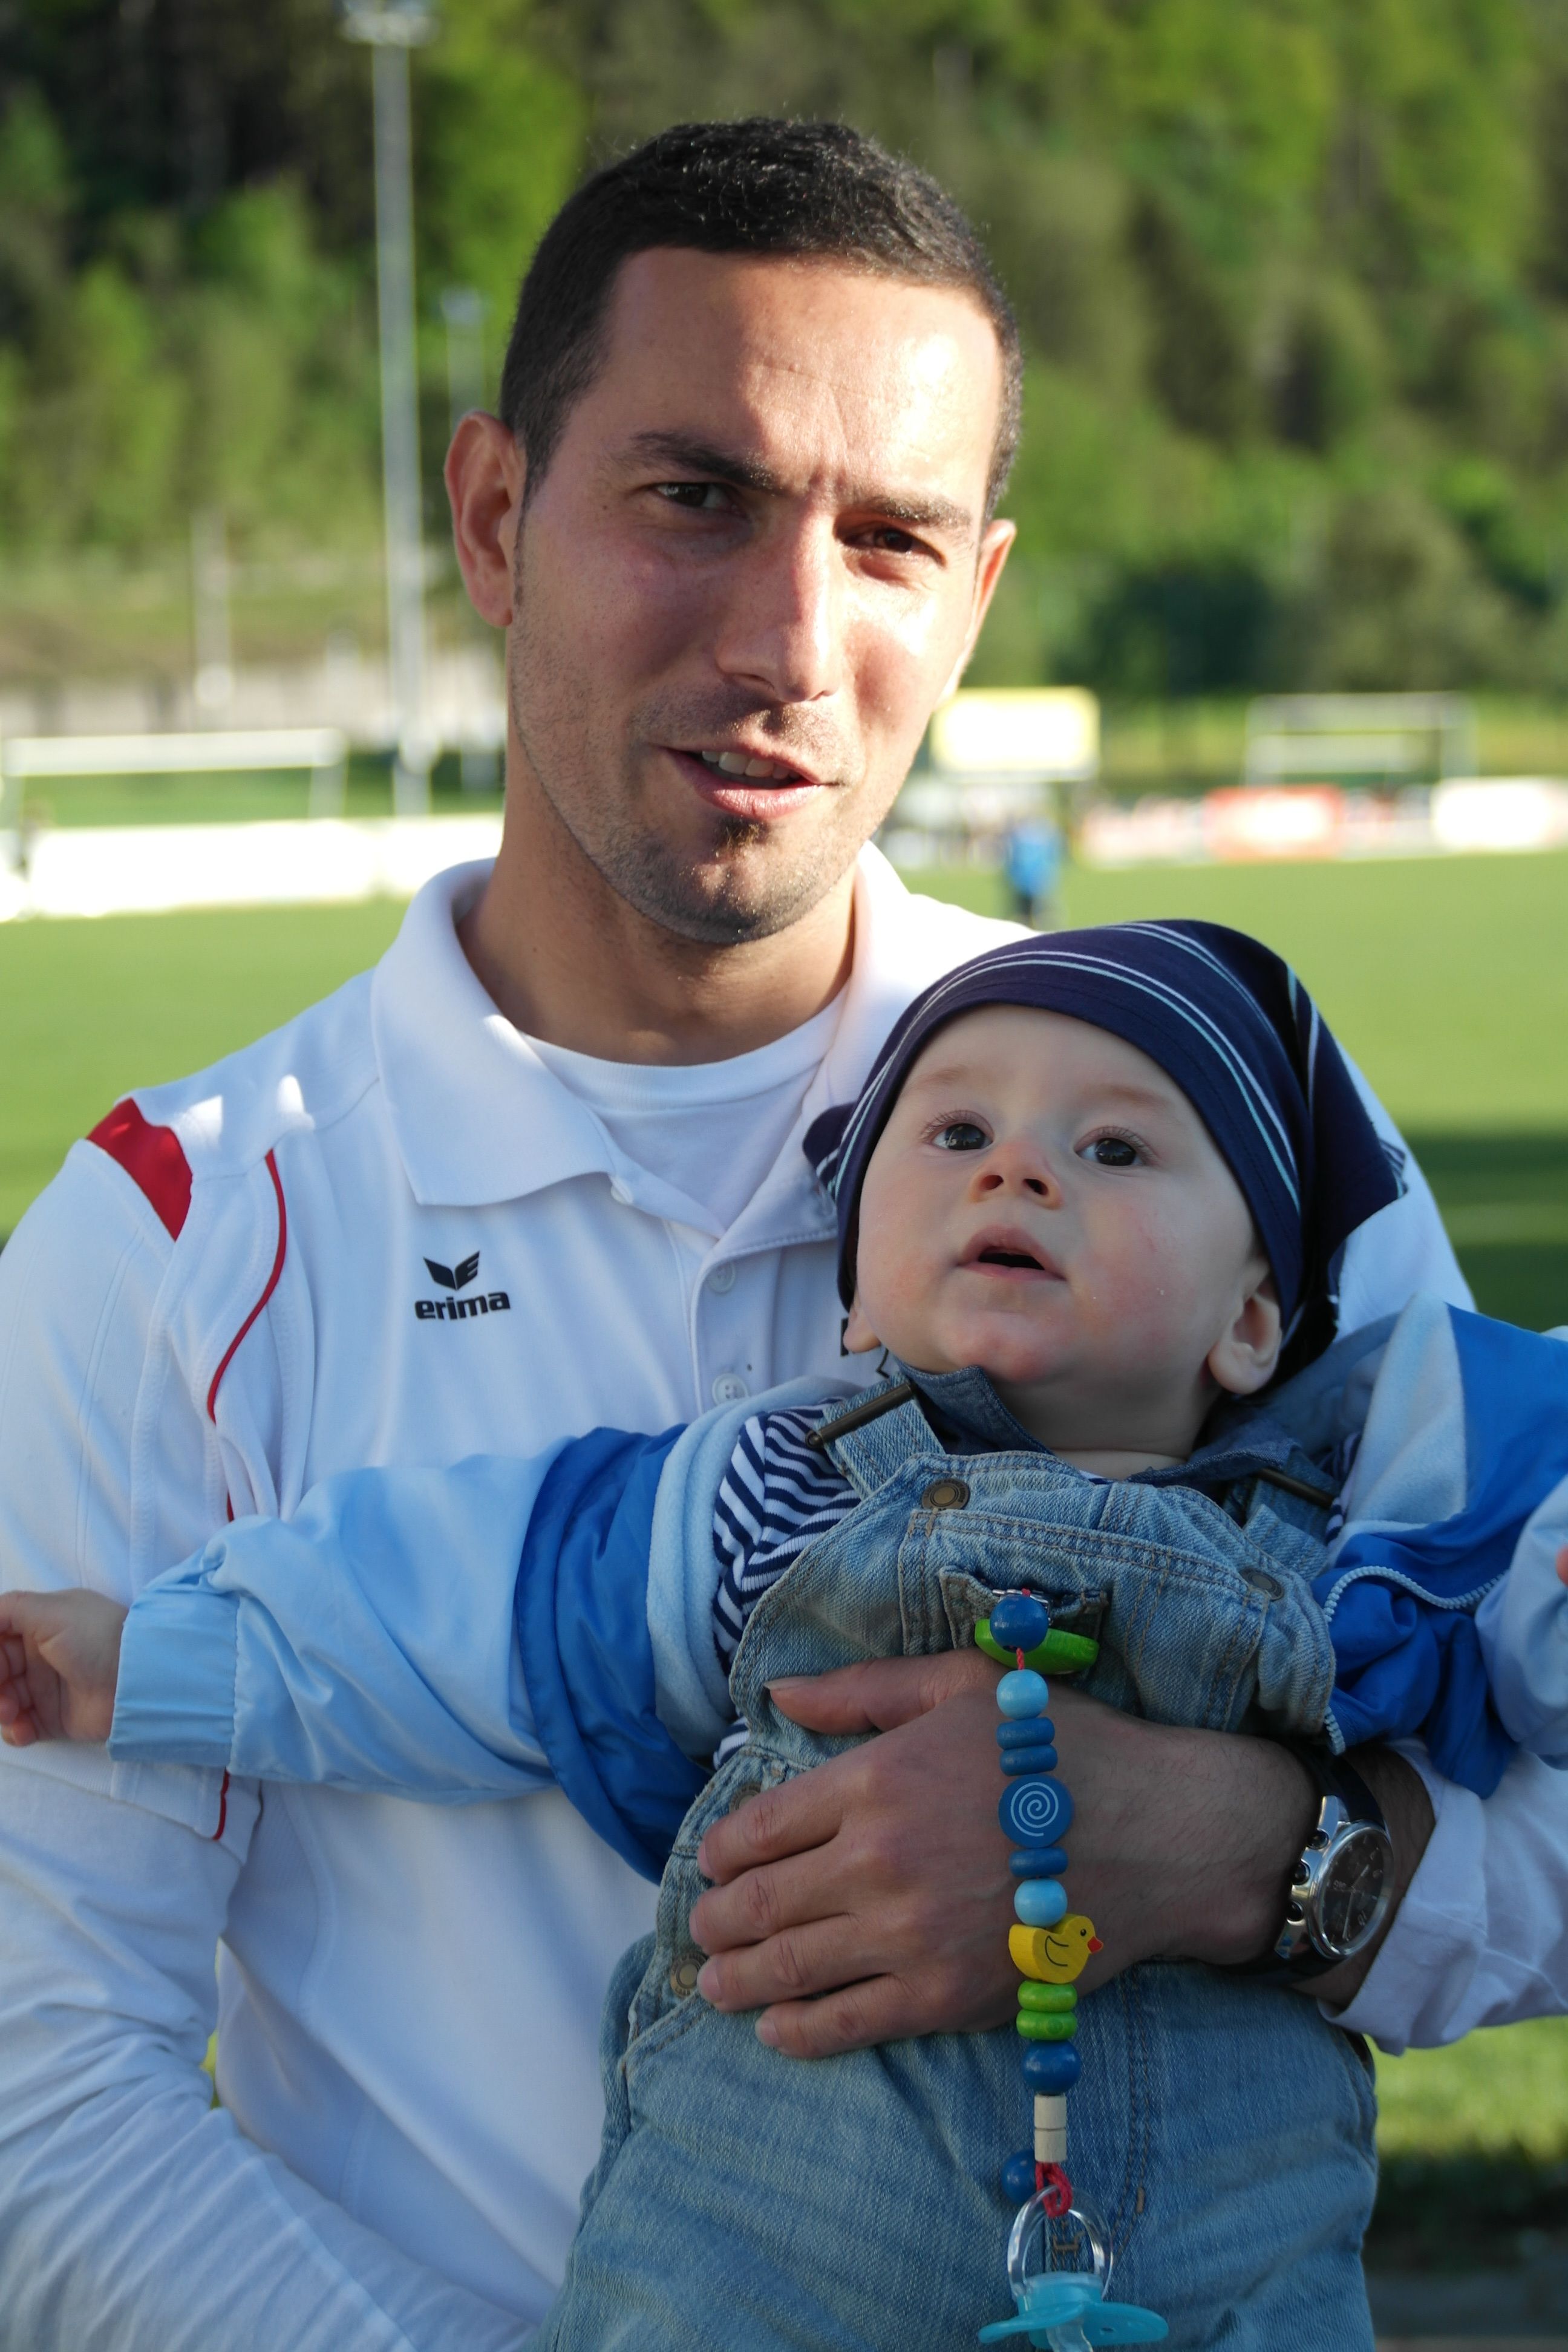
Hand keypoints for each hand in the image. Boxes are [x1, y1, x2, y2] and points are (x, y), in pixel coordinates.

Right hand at [0, 1589, 126, 1745]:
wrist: (137, 1679)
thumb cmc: (96, 1637)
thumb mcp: (50, 1611)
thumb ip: (8, 1609)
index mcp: (38, 1625)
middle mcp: (39, 1656)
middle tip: (3, 1698)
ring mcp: (46, 1689)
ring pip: (3, 1701)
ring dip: (0, 1710)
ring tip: (13, 1714)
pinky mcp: (54, 1719)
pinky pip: (20, 1727)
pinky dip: (15, 1731)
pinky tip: (24, 1731)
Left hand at [687, 1653, 1420, 2056]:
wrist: (1160, 1833)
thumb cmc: (1061, 1748)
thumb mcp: (961, 1685)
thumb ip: (863, 1690)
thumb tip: (779, 1692)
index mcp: (875, 1779)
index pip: (759, 1827)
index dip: (722, 1852)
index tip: (713, 1864)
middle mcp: (878, 1860)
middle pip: (760, 1902)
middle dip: (716, 1921)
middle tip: (702, 1930)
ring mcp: (909, 1935)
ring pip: (789, 1968)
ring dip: (736, 1980)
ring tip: (715, 1983)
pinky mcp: (945, 1997)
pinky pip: (847, 2022)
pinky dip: (795, 2032)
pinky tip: (773, 2029)